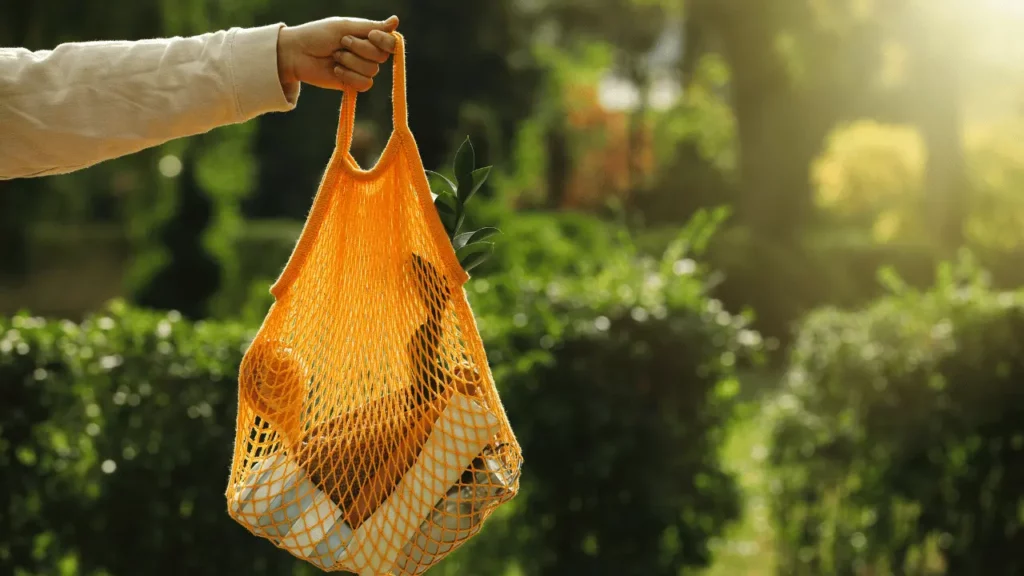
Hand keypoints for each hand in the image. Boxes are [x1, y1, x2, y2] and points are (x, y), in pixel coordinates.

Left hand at [277, 15, 398, 92]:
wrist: (297, 53)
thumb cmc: (318, 35)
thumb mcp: (345, 26)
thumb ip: (371, 27)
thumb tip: (397, 21)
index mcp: (367, 37)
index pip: (390, 43)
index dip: (384, 41)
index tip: (371, 35)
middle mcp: (367, 53)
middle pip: (381, 57)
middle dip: (360, 49)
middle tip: (341, 43)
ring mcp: (360, 69)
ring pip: (372, 71)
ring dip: (350, 62)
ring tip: (335, 57)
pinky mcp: (353, 84)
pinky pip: (364, 84)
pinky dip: (349, 77)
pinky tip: (336, 70)